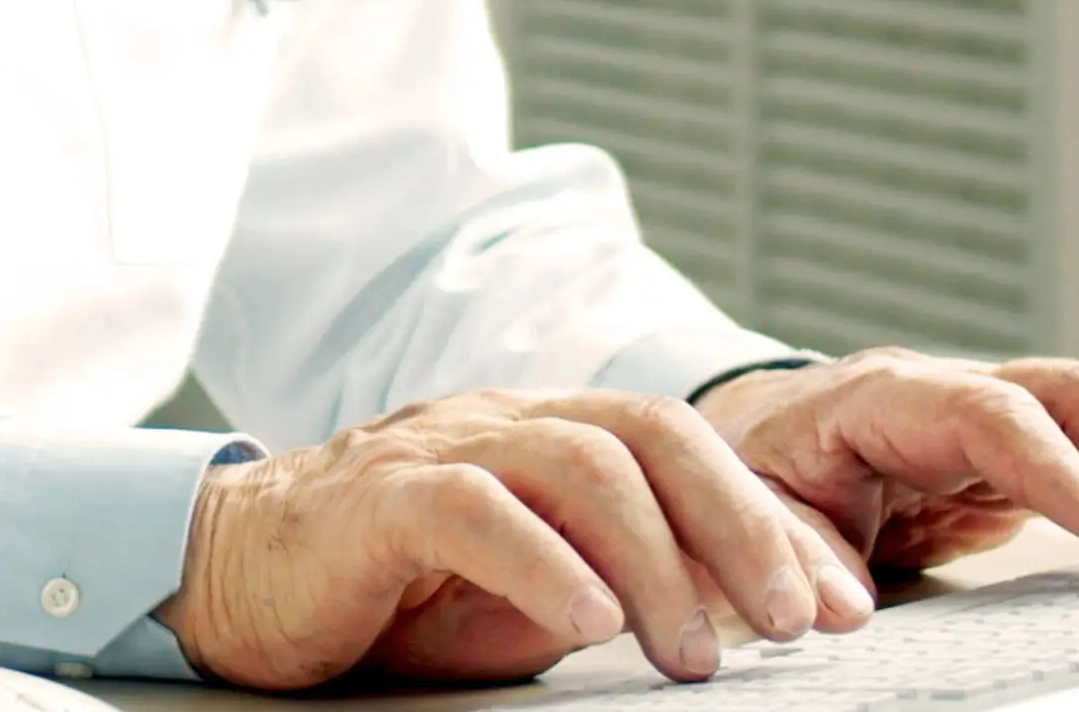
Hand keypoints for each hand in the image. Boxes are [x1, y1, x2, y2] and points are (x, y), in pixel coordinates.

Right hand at [154, 388, 878, 690]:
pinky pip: (473, 509)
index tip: (849, 606)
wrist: (229, 579)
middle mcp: (504, 423)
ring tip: (699, 655)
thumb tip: (742, 628)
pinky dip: (544, 563)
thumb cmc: (388, 595)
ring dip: (659, 563)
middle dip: (746, 526)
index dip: (774, 521)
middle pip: (652, 435)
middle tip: (807, 621)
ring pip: (579, 464)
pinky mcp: (374, 498)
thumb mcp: (528, 598)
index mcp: (548, 437)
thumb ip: (616, 588)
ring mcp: (439, 449)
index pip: (686, 451)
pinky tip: (590, 623)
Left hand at [694, 350, 1078, 580]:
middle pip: (1072, 392)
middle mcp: (953, 390)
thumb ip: (794, 552)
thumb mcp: (752, 511)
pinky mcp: (1032, 448)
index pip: (988, 414)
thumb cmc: (759, 471)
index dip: (1058, 466)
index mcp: (883, 398)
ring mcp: (1000, 409)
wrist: (758, 436)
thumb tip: (841, 609)